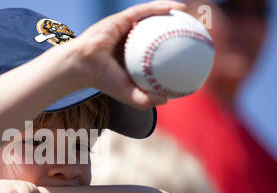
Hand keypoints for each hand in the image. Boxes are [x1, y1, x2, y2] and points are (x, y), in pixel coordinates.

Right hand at [70, 0, 185, 108]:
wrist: (84, 66)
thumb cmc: (103, 81)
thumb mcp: (128, 94)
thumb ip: (146, 100)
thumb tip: (168, 100)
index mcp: (131, 58)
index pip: (153, 53)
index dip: (170, 52)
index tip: (188, 54)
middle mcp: (130, 42)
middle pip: (155, 33)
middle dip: (173, 31)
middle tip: (192, 33)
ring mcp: (126, 29)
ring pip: (151, 18)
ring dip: (171, 14)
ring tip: (189, 15)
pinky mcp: (122, 19)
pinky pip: (145, 11)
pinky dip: (161, 8)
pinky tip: (178, 8)